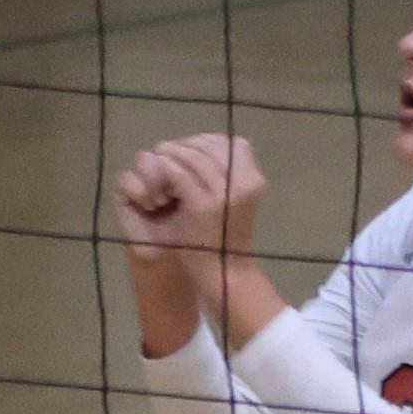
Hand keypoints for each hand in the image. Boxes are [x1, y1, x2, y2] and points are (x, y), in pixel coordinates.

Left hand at [112, 132, 268, 264]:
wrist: (223, 272)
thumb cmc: (226, 236)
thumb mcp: (239, 199)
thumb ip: (231, 173)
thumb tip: (208, 144)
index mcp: (255, 180)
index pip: (234, 143)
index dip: (210, 141)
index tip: (191, 147)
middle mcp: (244, 183)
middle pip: (212, 146)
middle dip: (187, 144)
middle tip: (167, 149)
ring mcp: (224, 194)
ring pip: (194, 157)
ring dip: (173, 153)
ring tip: (158, 156)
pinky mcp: (202, 205)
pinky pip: (180, 174)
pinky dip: (166, 168)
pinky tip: (157, 170)